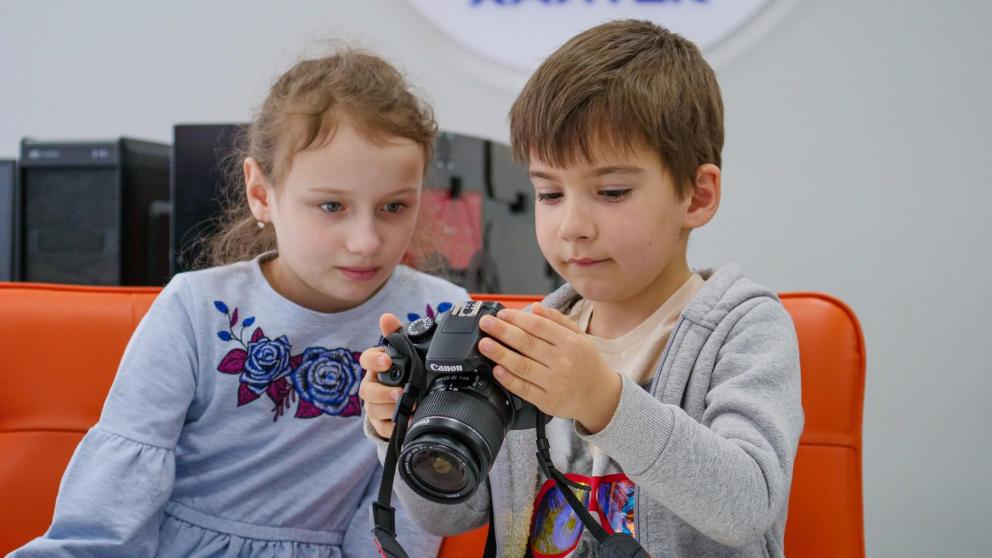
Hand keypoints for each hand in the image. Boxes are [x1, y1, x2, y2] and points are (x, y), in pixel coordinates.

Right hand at [358, 313, 404, 438]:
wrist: (409, 397)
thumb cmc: (403, 371)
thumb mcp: (403, 351)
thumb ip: (396, 333)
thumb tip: (386, 317)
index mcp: (377, 366)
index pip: (366, 359)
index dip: (374, 360)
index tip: (386, 361)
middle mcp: (372, 385)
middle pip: (366, 390)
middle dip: (381, 392)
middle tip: (398, 393)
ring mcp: (375, 405)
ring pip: (372, 409)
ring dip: (388, 409)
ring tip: (408, 408)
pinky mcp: (381, 423)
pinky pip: (382, 428)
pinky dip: (392, 427)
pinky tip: (406, 423)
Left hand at [477, 304, 621, 433]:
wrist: (600, 396)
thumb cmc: (587, 363)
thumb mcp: (579, 336)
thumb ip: (557, 320)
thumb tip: (535, 307)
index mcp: (570, 343)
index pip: (538, 326)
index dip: (517, 318)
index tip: (502, 314)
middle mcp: (563, 362)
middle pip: (527, 343)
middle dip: (502, 331)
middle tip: (486, 323)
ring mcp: (555, 383)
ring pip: (522, 366)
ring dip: (500, 354)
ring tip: (484, 344)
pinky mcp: (547, 401)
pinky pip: (524, 389)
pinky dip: (509, 379)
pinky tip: (497, 370)